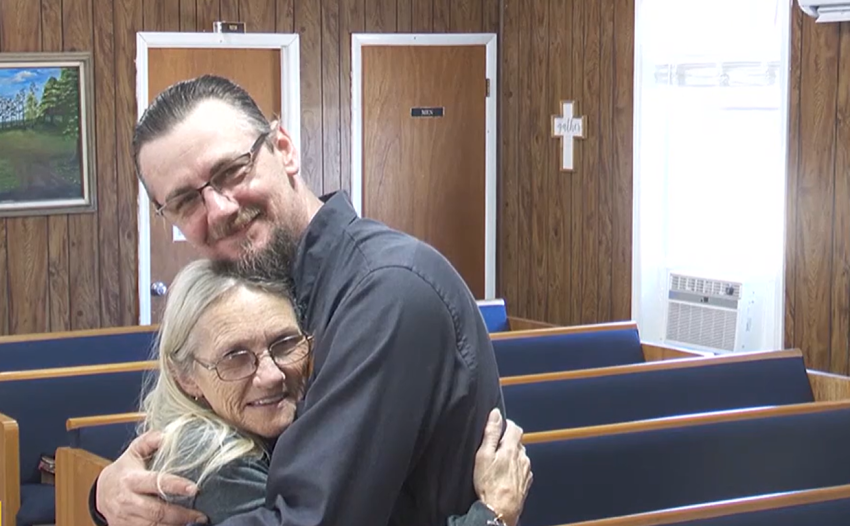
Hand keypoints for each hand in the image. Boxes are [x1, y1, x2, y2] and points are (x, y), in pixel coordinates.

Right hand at [95, 430, 207, 524]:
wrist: (100, 492)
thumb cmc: (124, 470)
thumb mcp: (134, 452)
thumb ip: (150, 441)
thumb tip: (167, 434)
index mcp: (131, 480)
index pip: (156, 482)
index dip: (176, 486)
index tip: (195, 488)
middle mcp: (127, 501)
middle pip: (157, 511)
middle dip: (181, 514)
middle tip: (201, 515)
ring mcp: (125, 518)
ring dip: (175, 525)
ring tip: (194, 522)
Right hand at [473, 409, 532, 525]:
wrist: (500, 510)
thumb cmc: (489, 485)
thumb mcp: (484, 455)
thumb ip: (491, 433)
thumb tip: (496, 414)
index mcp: (511, 448)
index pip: (515, 428)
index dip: (507, 424)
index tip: (500, 426)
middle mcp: (522, 457)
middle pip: (518, 442)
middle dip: (508, 441)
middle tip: (495, 447)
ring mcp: (526, 470)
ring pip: (521, 455)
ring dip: (512, 455)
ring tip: (499, 463)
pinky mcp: (526, 482)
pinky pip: (523, 469)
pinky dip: (516, 468)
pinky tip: (506, 475)